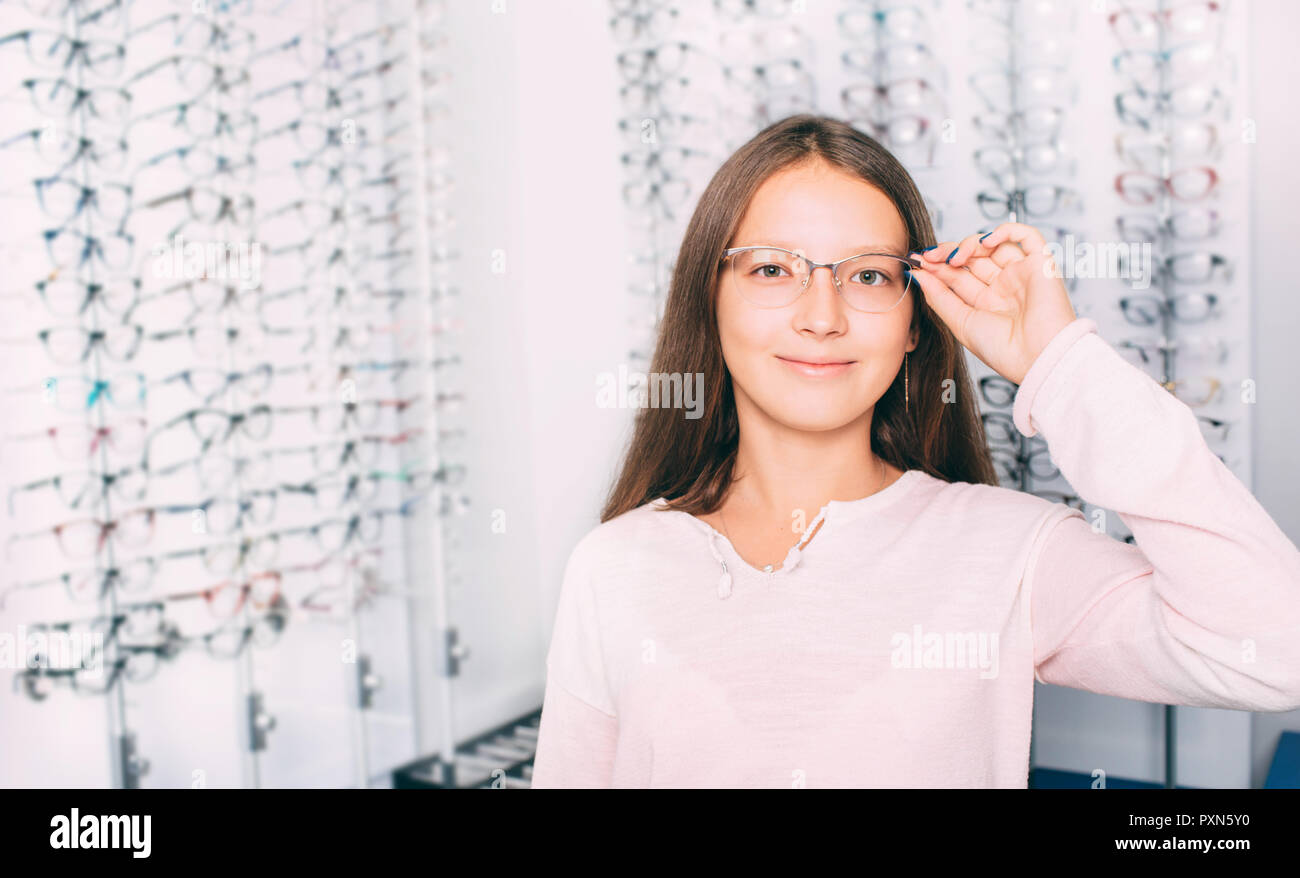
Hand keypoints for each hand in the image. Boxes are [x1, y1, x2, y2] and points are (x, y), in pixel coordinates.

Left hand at [906, 222, 1076, 385]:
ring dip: (970, 244)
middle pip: (973, 258)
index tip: (917, 261)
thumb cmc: (1004, 350)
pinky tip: (986, 242)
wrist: (1037, 358)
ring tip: (955, 257)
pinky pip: (1028, 236)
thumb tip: (918, 274)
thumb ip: (939, 297)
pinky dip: (1006, 231)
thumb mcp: (961, 323)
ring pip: (994, 245)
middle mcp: (1004, 287)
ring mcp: (1022, 274)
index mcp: (986, 303)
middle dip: (948, 253)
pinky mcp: (1042, 264)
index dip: (937, 266)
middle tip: (929, 256)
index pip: (958, 275)